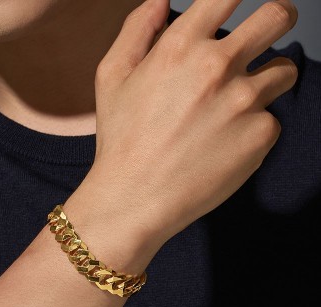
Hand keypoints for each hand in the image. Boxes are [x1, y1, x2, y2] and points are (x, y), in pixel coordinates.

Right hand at [69, 0, 298, 255]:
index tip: (237, 7)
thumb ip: (136, 29)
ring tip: (235, 107)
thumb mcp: (111, 78)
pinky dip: (254, 129)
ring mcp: (244, 101)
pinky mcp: (260, 136)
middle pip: (278, 16)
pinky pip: (272, 120)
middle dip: (277, 19)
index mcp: (181, 45)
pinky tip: (223, 146)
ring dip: (267, 81)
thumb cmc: (120, 140)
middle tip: (268, 34)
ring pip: (284, 71)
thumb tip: (160, 1)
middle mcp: (218, 66)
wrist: (134, 198)